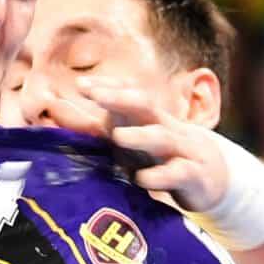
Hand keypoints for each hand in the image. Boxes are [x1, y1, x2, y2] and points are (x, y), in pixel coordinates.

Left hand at [37, 82, 240, 214]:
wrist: (211, 176)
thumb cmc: (158, 155)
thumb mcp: (128, 140)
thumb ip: (91, 129)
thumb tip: (52, 110)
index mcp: (146, 117)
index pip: (128, 95)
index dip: (108, 88)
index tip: (81, 84)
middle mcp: (164, 127)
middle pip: (145, 105)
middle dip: (121, 97)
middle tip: (94, 93)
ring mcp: (181, 149)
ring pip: (163, 137)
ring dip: (141, 136)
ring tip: (118, 137)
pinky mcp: (193, 175)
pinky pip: (178, 172)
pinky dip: (160, 176)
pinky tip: (142, 179)